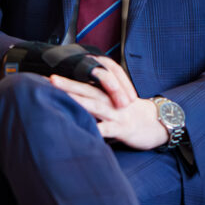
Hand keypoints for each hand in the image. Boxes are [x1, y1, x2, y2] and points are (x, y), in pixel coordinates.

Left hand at [49, 56, 167, 149]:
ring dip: (79, 101)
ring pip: (96, 106)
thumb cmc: (129, 114)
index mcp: (107, 92)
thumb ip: (94, 97)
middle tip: (51, 79)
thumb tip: (71, 95)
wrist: (155, 124)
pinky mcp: (123, 129)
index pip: (87, 81)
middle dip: (69, 85)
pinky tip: (85, 130)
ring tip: (64, 97)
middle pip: (88, 90)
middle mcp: (111, 100)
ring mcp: (117, 114)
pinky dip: (97, 130)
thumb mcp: (113, 101)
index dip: (69, 77)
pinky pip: (108, 130)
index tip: (48, 74)